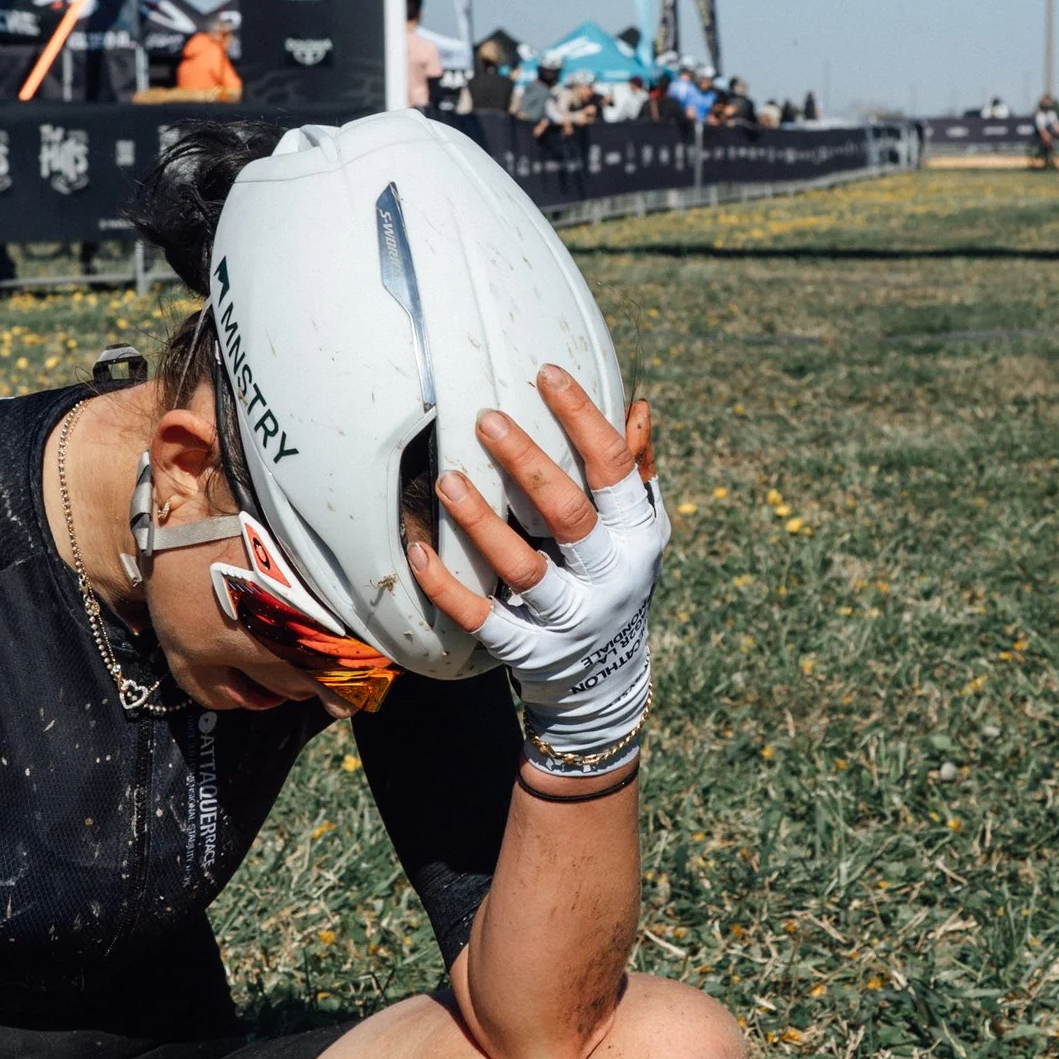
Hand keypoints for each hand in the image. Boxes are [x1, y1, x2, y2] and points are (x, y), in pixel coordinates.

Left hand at [408, 365, 665, 769]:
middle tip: (485, 417)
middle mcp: (610, 577)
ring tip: (446, 480)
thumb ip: (635, 474)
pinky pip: (485, 620)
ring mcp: (570, 619)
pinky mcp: (531, 653)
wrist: (607, 684)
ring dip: (482, 522)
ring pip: (524, 568)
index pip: (614, 468)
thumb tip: (638, 406)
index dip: (583, 418)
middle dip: (527, 462)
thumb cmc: (615, 583)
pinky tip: (420, 552)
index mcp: (639, 536)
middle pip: (568, 513)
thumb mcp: (638, 534)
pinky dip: (450, 587)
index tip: (546, 374)